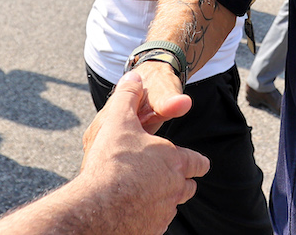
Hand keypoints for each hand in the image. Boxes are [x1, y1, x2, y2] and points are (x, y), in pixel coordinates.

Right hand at [78, 72, 208, 233]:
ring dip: (164, 198)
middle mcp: (175, 188)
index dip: (197, 161)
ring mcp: (164, 212)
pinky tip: (133, 210)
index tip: (198, 162)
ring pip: (172, 205)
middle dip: (181, 180)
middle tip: (168, 176)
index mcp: (175, 161)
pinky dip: (148, 216)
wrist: (97, 207)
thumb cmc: (112, 161)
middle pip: (188, 186)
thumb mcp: (118, 120)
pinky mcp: (151, 230)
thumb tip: (133, 76)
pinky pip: (156, 222)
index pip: (198, 162)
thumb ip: (127, 96)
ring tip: (146, 192)